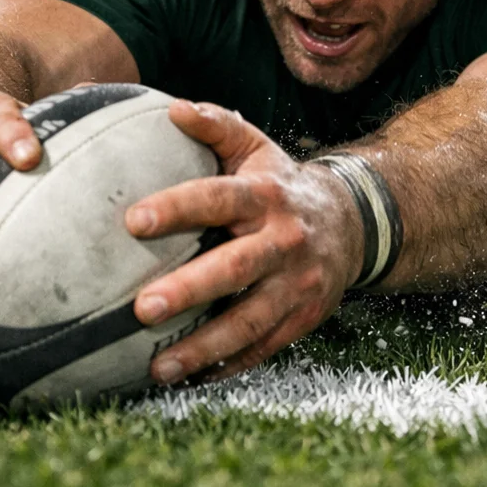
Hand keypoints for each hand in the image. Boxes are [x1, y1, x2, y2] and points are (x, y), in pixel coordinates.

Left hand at [126, 100, 363, 383]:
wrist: (353, 223)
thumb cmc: (282, 184)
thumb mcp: (257, 148)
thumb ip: (217, 125)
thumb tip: (172, 108)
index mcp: (267, 195)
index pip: (219, 197)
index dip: (178, 207)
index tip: (133, 221)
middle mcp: (285, 240)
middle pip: (236, 267)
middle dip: (190, 290)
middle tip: (142, 308)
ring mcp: (297, 284)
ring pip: (250, 321)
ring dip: (203, 346)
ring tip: (157, 367)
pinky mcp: (303, 318)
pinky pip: (263, 348)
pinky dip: (227, 365)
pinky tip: (190, 378)